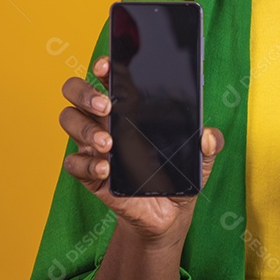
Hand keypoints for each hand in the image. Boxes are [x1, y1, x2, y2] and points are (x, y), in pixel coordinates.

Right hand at [59, 56, 223, 244]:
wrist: (170, 214)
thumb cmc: (180, 175)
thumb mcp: (202, 158)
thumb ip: (209, 144)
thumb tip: (207, 136)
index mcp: (132, 107)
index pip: (109, 77)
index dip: (104, 66)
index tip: (107, 65)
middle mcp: (107, 121)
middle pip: (76, 93)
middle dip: (85, 92)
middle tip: (106, 106)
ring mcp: (95, 146)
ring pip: (69, 121)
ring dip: (85, 128)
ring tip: (108, 144)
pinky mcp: (91, 174)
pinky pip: (73, 163)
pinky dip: (87, 165)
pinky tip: (105, 169)